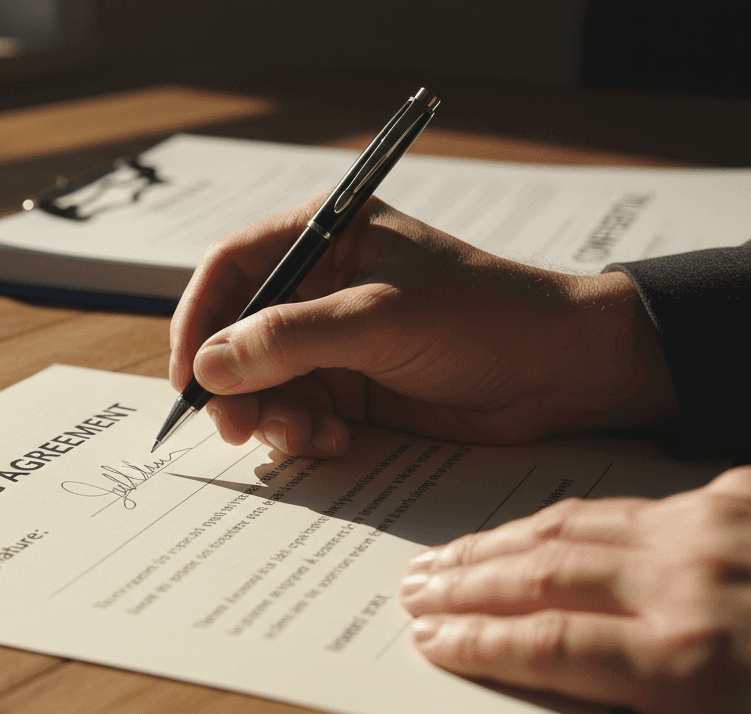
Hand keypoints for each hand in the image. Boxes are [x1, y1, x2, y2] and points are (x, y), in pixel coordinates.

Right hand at [169, 195, 676, 456]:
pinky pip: (297, 411)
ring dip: (272, 414)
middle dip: (234, 383)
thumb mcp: (379, 320)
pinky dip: (303, 432)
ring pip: (262, 382)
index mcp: (324, 236)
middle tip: (237, 427)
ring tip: (310, 434)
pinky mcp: (351, 386)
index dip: (198, 320)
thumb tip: (209, 366)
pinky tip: (337, 440)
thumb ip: (289, 339)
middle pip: (236, 333)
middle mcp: (318, 285)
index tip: (189, 377)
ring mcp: (333, 339)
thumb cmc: (482, 318)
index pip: (230, 268)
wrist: (562, 371)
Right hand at [399, 466, 750, 713]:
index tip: (428, 639)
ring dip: (502, 541)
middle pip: (544, 577)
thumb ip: (658, 696)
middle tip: (416, 589)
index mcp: (689, 658)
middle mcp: (686, 580)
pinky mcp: (745, 491)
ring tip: (452, 553)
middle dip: (467, 585)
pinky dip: (581, 517)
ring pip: (578, 525)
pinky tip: (551, 523)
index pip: (547, 647)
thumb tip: (569, 672)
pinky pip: (641, 500)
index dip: (476, 643)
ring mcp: (713, 525)